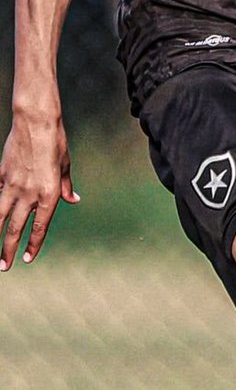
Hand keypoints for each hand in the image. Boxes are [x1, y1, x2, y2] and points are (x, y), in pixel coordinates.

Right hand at [0, 114, 79, 268]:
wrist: (35, 122)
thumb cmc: (55, 142)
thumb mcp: (66, 165)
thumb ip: (67, 186)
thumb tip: (74, 200)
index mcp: (49, 193)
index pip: (40, 227)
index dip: (33, 244)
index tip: (27, 258)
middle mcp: (30, 193)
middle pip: (16, 228)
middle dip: (8, 250)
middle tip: (4, 267)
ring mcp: (13, 185)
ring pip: (0, 217)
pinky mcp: (1, 175)